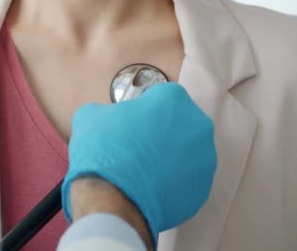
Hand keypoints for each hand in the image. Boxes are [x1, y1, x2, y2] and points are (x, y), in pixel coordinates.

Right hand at [62, 83, 216, 246]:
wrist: (113, 199)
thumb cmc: (104, 149)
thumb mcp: (91, 116)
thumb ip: (110, 110)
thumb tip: (112, 120)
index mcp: (173, 99)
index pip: (160, 96)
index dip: (143, 110)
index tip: (131, 123)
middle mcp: (198, 126)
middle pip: (178, 123)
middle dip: (161, 132)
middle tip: (137, 146)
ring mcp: (205, 160)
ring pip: (186, 153)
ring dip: (169, 157)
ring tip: (143, 170)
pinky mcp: (203, 190)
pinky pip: (186, 179)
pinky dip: (171, 181)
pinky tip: (150, 187)